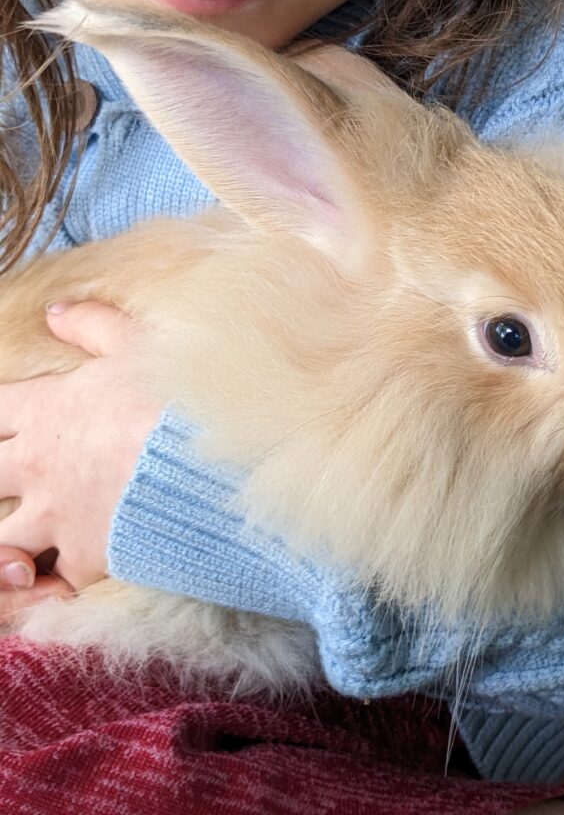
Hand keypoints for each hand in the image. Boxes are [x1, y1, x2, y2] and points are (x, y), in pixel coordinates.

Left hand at [0, 301, 163, 591]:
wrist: (211, 465)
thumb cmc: (177, 399)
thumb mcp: (140, 344)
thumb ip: (94, 326)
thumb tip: (55, 311)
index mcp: (47, 410)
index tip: (5, 420)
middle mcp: (38, 464)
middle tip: (11, 476)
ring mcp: (56, 515)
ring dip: (5, 545)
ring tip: (19, 549)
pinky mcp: (84, 557)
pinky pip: (49, 580)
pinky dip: (47, 583)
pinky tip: (52, 580)